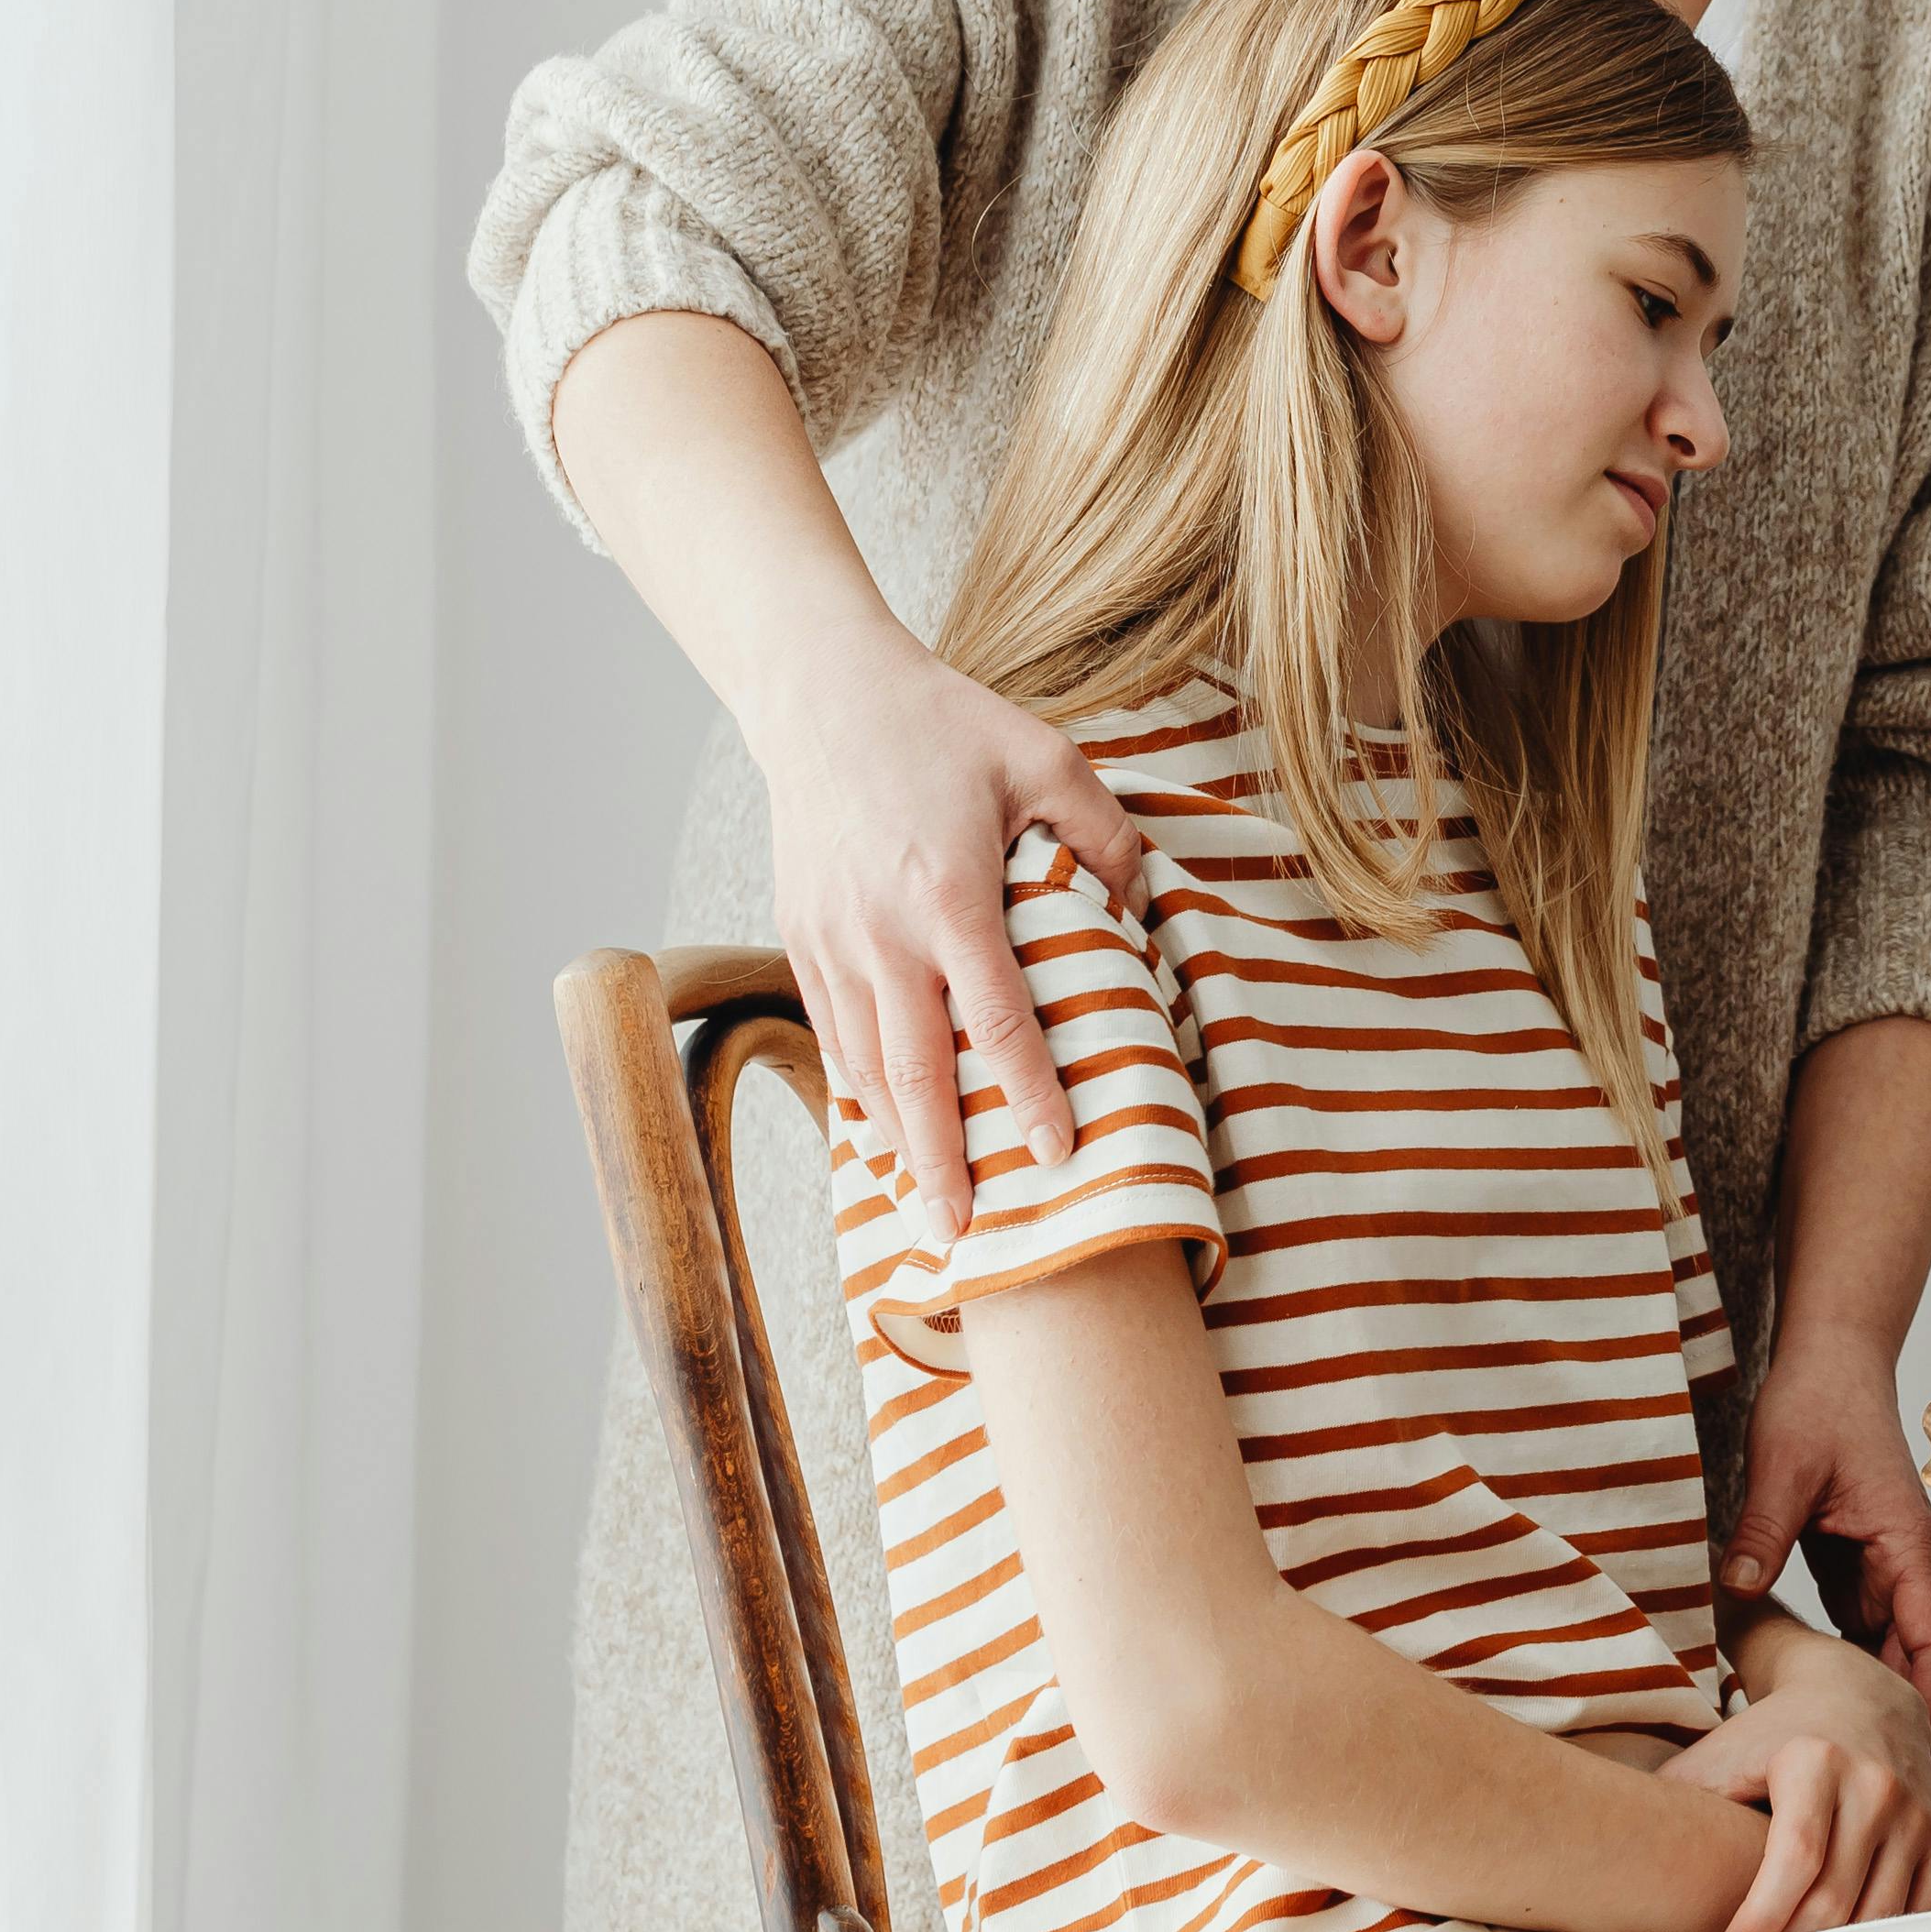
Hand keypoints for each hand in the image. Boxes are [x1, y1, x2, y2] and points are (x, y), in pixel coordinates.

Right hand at [759, 631, 1151, 1214]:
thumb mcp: (1045, 757)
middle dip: (944, 1164)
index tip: (1061, 1154)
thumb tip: (1132, 905)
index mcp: (950, 897)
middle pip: (916, 1075)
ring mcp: (830, 942)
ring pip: (864, 1067)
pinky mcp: (798, 937)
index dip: (1031, 1097)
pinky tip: (882, 1136)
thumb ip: (1100, 834)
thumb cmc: (943, 724)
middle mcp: (882, 935)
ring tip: (925, 1209)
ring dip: (895, 1145)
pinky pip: (832, 1035)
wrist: (822, 695)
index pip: (998, 1024)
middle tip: (966, 1236)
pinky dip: (856, 1094)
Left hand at [1663, 1665, 1930, 1931]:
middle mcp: (1876, 1785)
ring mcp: (1917, 1813)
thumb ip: (1673, 1800)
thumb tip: (1615, 1858)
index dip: (1760, 1922)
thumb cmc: (1776, 1735)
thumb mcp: (1719, 1754)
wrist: (1864, 1696)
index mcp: (1817, 1761)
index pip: (1794, 1863)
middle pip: (1834, 1900)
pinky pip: (1917, 1913)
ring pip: (1878, 1916)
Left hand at [1725, 1341, 1930, 1743]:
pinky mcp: (1853, 1563)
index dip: (1930, 1701)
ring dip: (1875, 1703)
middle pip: (1918, 1658)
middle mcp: (1905, 1565)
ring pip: (1888, 1650)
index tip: (1919, 1757)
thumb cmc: (1819, 1402)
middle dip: (1906, 1722)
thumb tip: (1735, 1589)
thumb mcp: (1783, 1466)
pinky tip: (1815, 1712)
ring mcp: (1882, 1567)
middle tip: (1877, 1789)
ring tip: (1848, 1768)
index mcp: (1908, 1546)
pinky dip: (1844, 1671)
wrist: (1829, 1358)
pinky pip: (1856, 1630)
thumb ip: (1764, 1530)